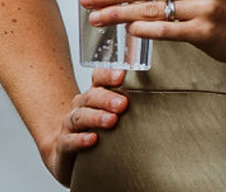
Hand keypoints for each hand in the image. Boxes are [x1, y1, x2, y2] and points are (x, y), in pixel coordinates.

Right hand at [47, 68, 126, 182]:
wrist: (65, 153)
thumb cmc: (97, 133)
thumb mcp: (112, 116)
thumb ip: (129, 106)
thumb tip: (162, 98)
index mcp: (93, 97)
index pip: (98, 79)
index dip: (108, 75)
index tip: (122, 74)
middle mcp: (80, 108)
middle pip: (90, 97)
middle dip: (106, 98)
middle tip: (123, 104)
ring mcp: (70, 126)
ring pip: (80, 117)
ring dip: (96, 117)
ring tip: (112, 120)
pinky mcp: (63, 146)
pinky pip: (68, 140)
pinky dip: (80, 139)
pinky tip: (93, 139)